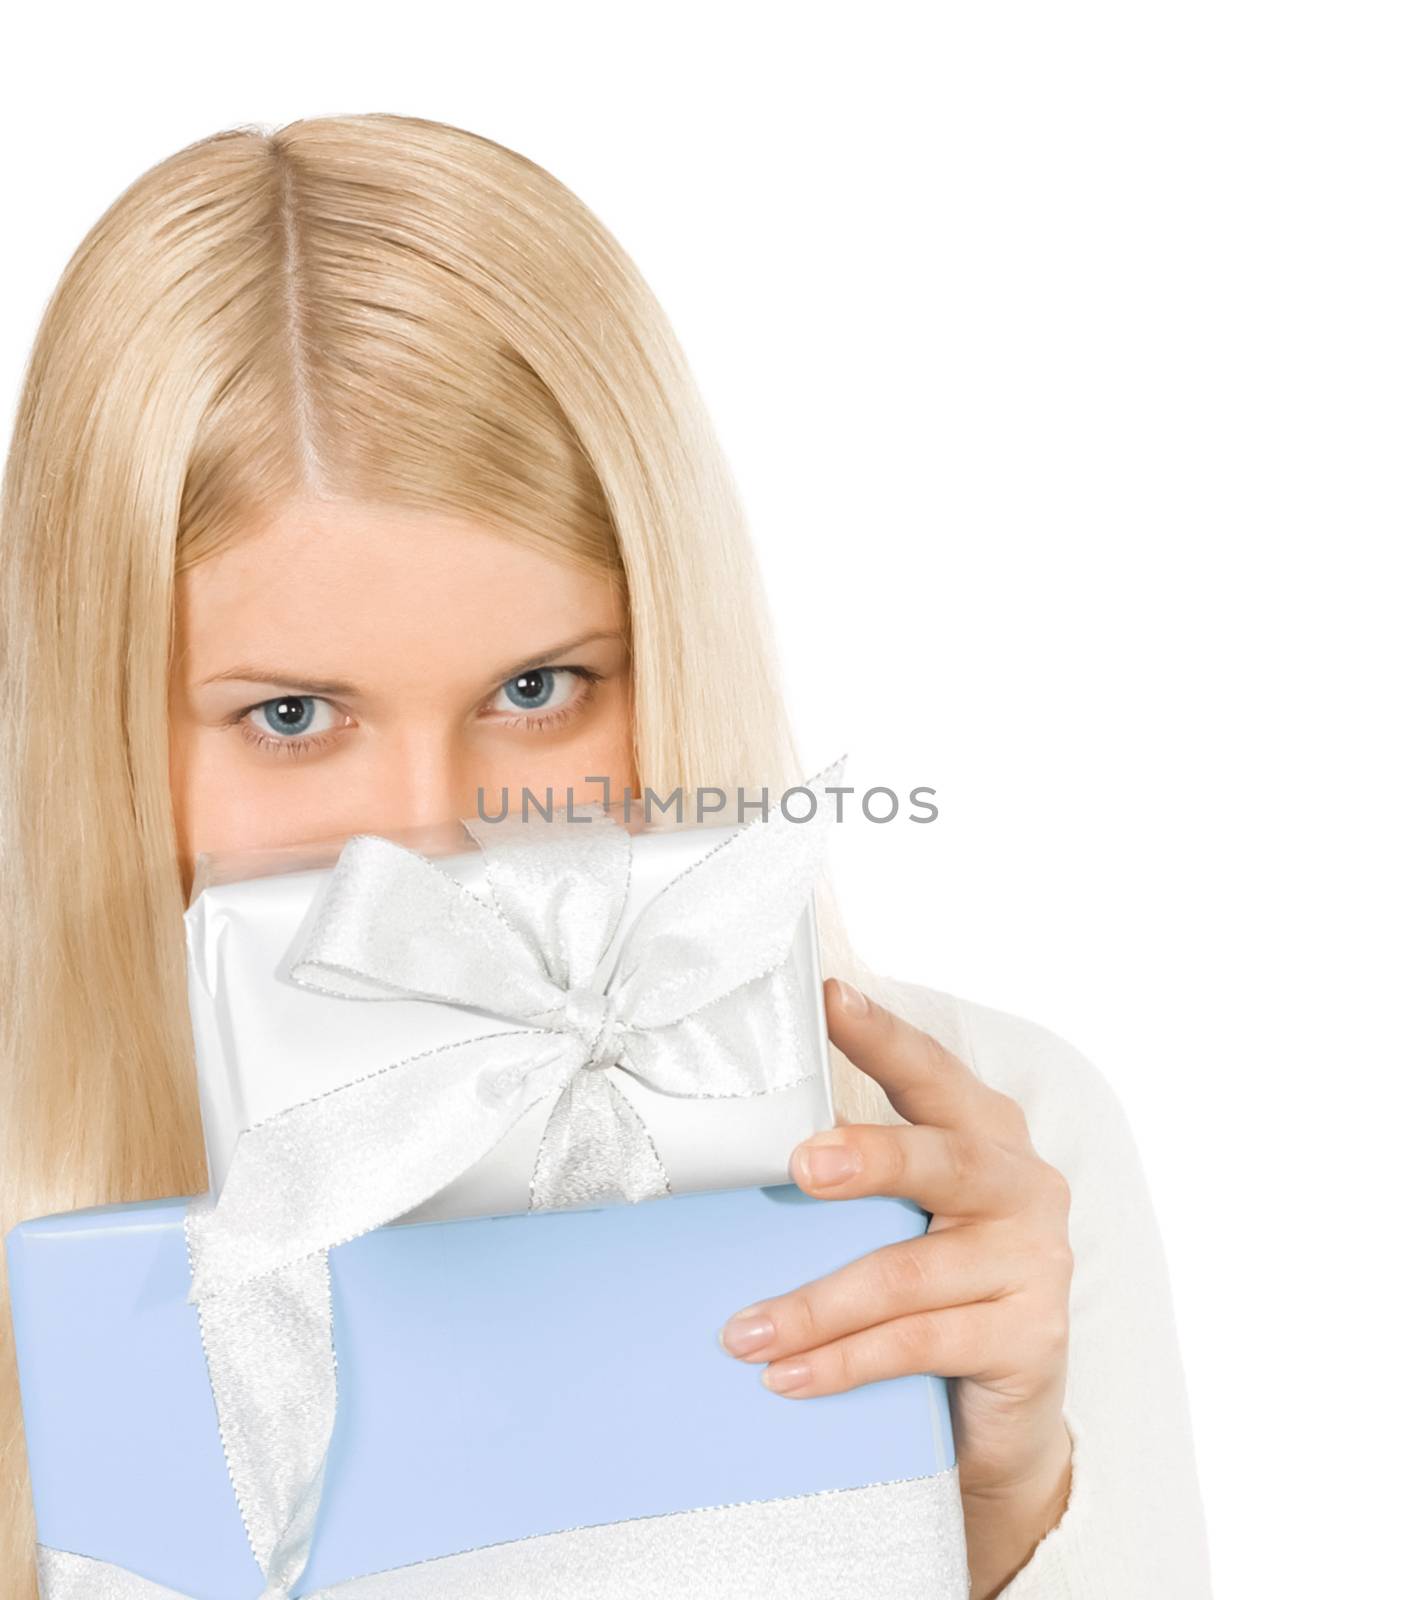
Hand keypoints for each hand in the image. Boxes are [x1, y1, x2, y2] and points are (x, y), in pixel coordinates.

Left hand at [717, 977, 1074, 1593]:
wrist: (1002, 1407)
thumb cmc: (932, 1286)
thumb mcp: (904, 1214)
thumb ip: (854, 1175)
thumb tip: (736, 1150)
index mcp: (985, 1130)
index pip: (930, 1071)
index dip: (881, 1035)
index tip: (827, 997)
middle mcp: (1022, 1182)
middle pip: (940, 1160)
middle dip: (870, 1158)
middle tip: (801, 1165)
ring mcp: (1036, 1260)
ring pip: (909, 1273)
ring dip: (815, 1305)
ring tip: (743, 1332)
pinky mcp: (1031, 1336)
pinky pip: (920, 1344)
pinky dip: (846, 1362)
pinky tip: (788, 1377)